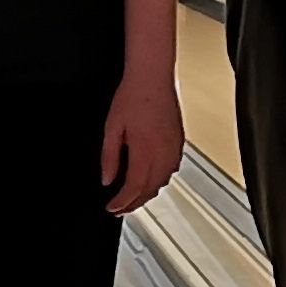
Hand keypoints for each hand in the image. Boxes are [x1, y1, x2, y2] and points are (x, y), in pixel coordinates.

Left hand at [100, 72, 182, 213]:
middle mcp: (163, 153)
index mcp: (145, 151)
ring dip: (147, 193)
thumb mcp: (112, 128)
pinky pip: (171, 170)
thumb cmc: (132, 97)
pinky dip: (159, 180)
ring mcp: (173, 149)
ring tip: (132, 198)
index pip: (135, 187)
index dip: (123, 202)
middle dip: (134, 203)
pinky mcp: (178, 143)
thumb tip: (107, 178)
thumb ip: (109, 157)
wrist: (152, 78)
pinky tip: (150, 178)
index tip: (112, 208)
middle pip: (150, 190)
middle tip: (120, 209)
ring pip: (162, 182)